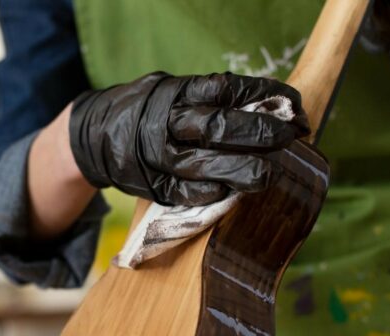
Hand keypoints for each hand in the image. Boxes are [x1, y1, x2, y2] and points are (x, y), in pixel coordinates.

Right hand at [69, 72, 309, 205]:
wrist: (96, 135)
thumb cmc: (150, 110)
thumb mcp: (174, 91)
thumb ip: (210, 98)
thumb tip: (268, 106)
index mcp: (175, 93)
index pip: (226, 89)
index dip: (263, 95)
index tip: (294, 104)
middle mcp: (166, 123)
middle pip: (218, 127)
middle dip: (259, 133)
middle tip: (291, 135)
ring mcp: (159, 157)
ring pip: (203, 165)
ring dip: (240, 171)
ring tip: (269, 175)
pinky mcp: (155, 186)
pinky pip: (186, 193)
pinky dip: (211, 193)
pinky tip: (233, 193)